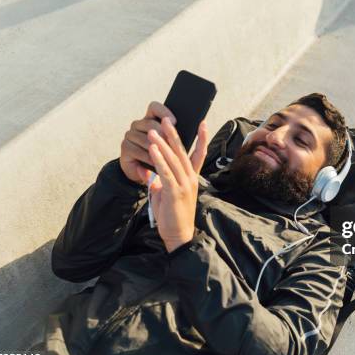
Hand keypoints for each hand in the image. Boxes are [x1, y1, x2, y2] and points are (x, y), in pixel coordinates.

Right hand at [120, 102, 176, 184]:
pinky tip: (155, 162)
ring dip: (155, 148)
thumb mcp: (172, 146)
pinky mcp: (125, 146)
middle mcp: (139, 124)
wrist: (148, 174)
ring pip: (144, 138)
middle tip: (171, 143)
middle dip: (162, 134)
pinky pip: (136, 150)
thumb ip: (176, 136)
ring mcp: (130, 134)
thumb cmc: (163, 158)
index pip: (154, 107)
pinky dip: (147, 157)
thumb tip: (194, 127)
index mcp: (151, 119)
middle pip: (150, 123)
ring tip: (166, 155)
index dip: (164, 112)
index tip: (175, 122)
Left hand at [140, 116, 207, 251]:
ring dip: (162, 143)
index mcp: (191, 178)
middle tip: (166, 119)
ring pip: (174, 159)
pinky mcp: (175, 192)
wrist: (178, 235)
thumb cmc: (173, 216)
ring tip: (153, 131)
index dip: (202, 138)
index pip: (199, 154)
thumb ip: (162, 181)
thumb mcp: (167, 194)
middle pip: (183, 152)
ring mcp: (184, 185)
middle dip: (173, 134)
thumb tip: (151, 173)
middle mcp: (191, 179)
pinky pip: (166, 172)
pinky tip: (152, 149)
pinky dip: (159, 159)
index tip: (203, 123)